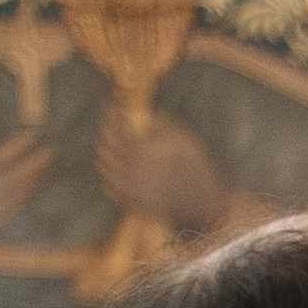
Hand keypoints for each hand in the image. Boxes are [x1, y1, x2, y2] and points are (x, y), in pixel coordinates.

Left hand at [96, 106, 230, 237]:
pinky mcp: (134, 202)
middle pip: (104, 147)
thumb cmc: (197, 168)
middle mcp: (129, 169)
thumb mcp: (184, 137)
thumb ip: (162, 124)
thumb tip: (150, 116)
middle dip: (104, 131)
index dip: (111, 114)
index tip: (115, 105)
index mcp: (139, 150)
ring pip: (104, 167)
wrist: (204, 202)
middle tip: (110, 123)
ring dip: (103, 151)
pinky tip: (112, 168)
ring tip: (109, 143)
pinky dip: (107, 175)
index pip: (114, 128)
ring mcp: (130, 187)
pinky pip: (111, 187)